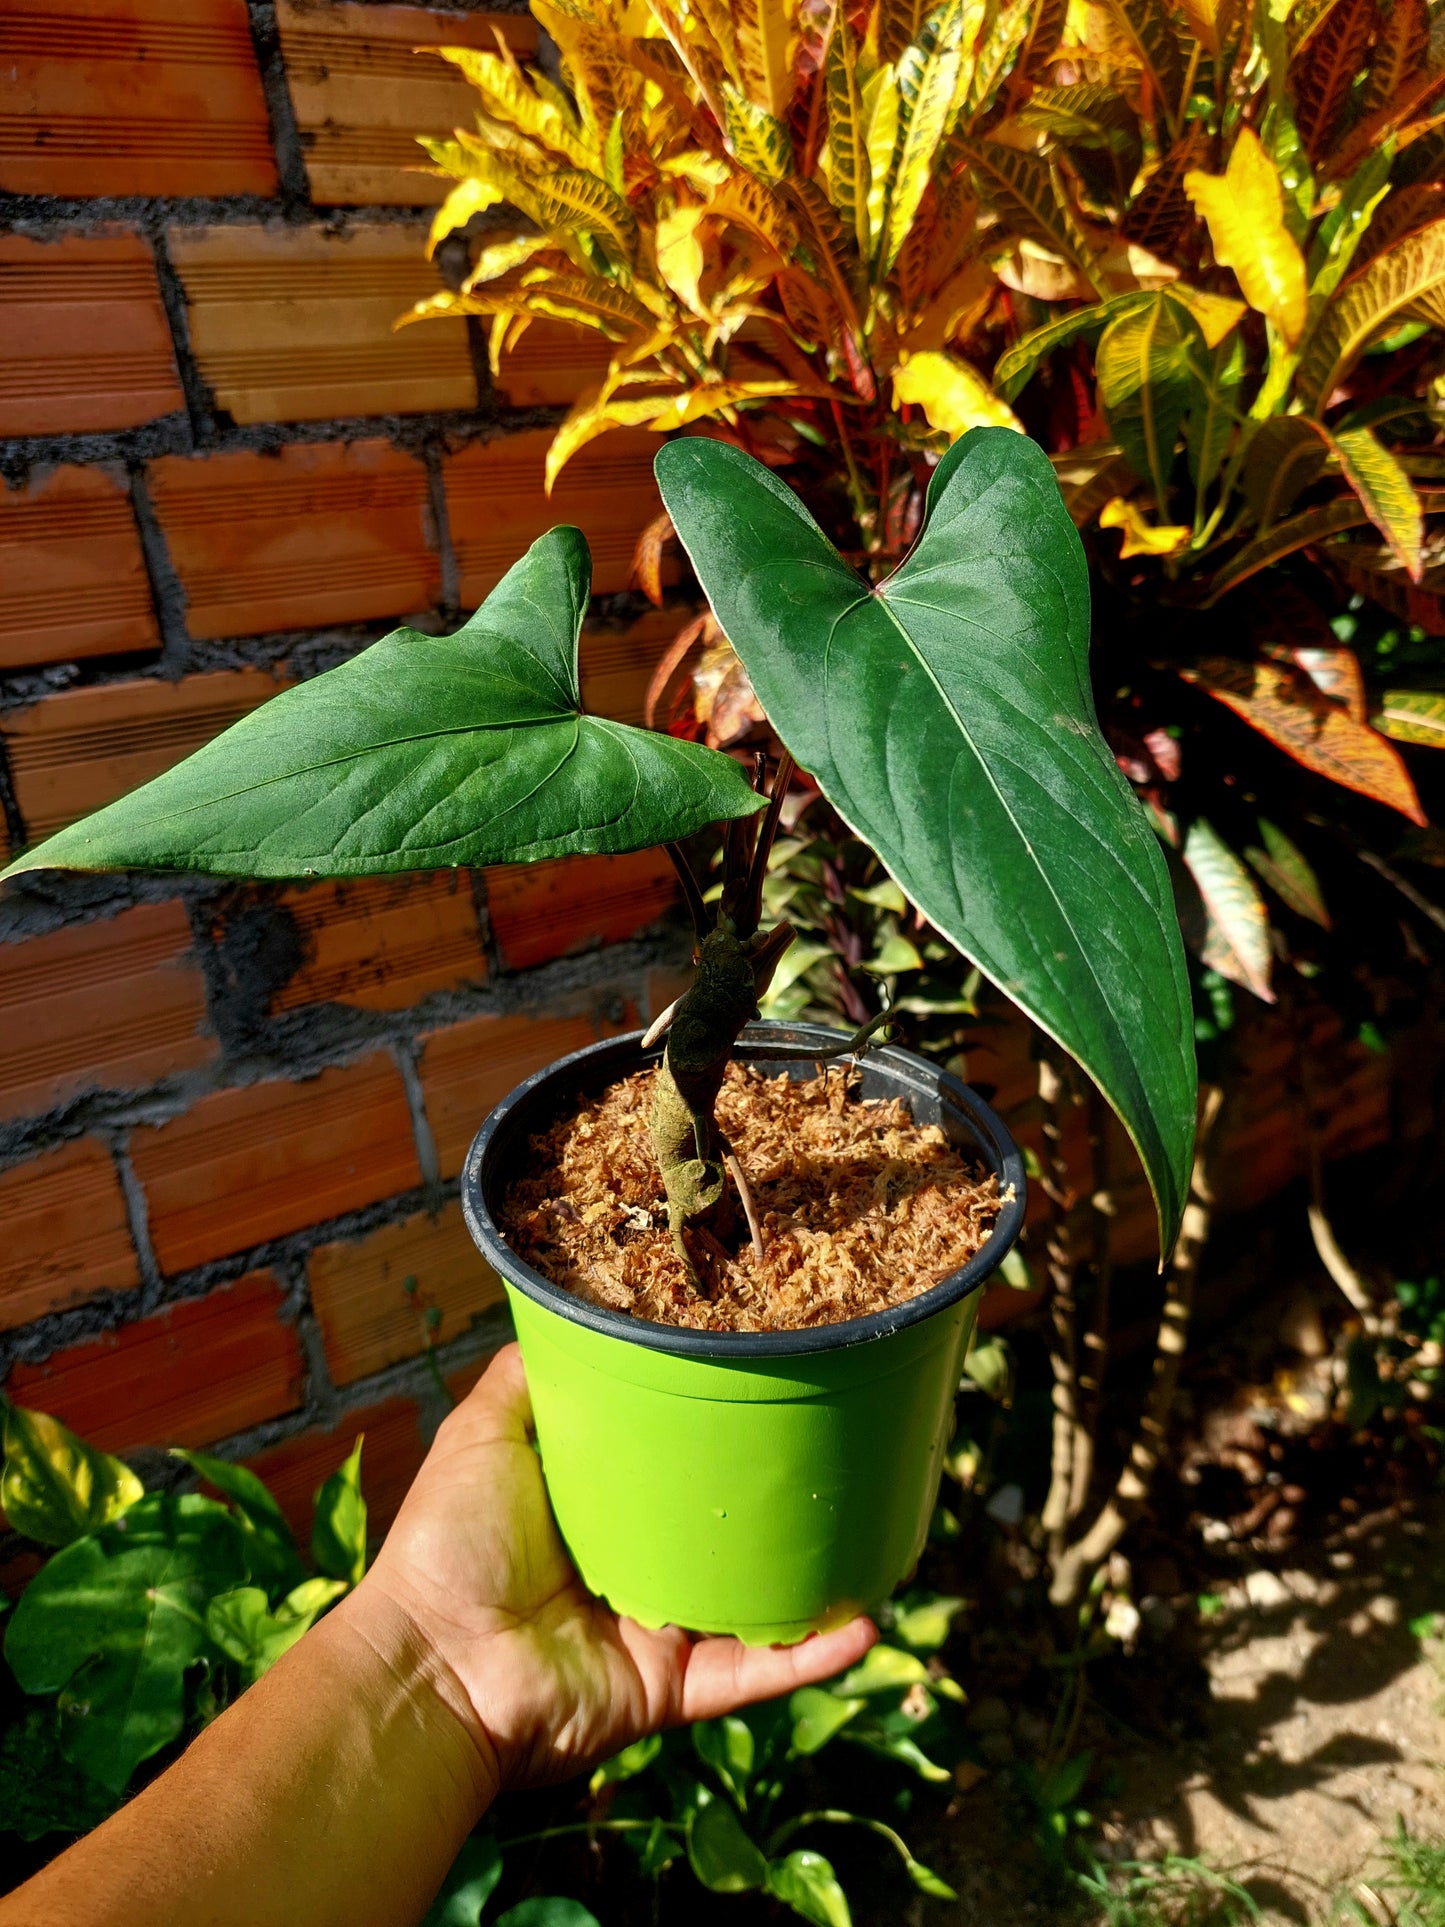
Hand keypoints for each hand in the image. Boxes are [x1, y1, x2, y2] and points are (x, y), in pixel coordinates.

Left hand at [351, 1344, 875, 1793]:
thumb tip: (563, 1307)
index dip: (715, 1425)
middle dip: (780, 1497)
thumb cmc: (450, 1542)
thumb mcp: (485, 1431)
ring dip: (817, 1576)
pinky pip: (754, 1671)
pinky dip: (811, 1653)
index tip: (769, 1377)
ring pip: (756, 1599)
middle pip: (723, 1525)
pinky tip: (867, 1621)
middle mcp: (635, 1563)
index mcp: (598, 1505)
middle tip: (845, 1445)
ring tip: (877, 1529)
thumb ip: (528, 1376)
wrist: (435, 1665)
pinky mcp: (673, 1687)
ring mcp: (660, 1629)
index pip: (672, 1458)